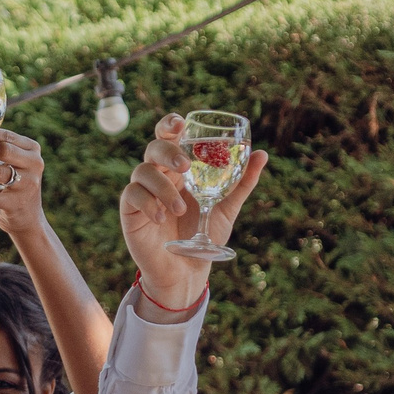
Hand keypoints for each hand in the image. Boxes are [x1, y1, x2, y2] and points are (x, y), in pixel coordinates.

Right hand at [118, 112, 269, 318]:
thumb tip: (262, 154)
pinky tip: (162, 218)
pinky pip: (132, 196)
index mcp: (179, 169)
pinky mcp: (131, 211)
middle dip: (167, 151)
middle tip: (185, 166)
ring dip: (162, 188)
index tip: (181, 123)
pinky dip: (148, 203)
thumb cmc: (205, 235)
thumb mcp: (227, 207)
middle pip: (154, 148)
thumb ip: (242, 182)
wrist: (188, 270)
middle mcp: (159, 175)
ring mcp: (143, 192)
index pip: (169, 137)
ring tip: (179, 210)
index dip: (170, 124)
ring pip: (142, 171)